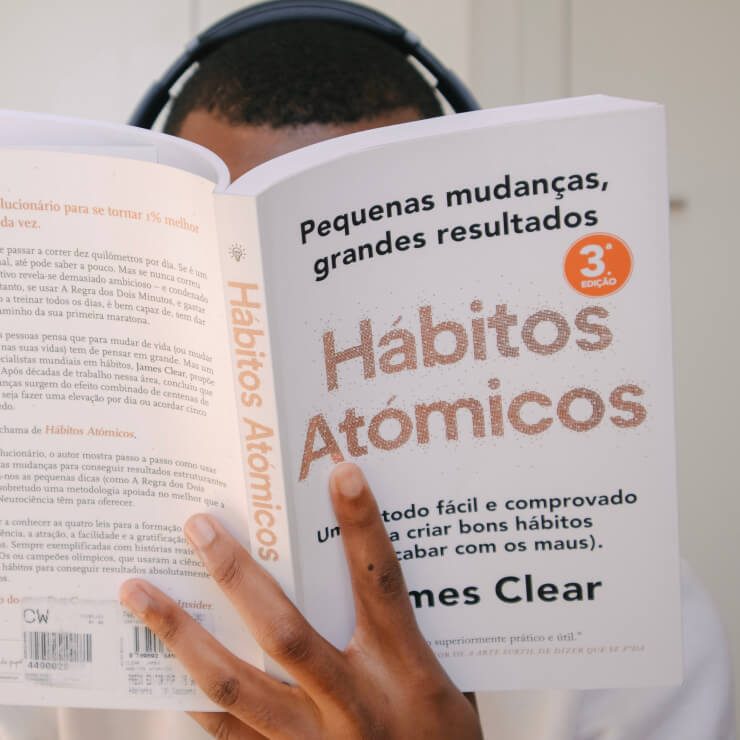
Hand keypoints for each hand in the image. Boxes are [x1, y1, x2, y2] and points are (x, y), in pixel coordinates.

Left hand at [119, 463, 482, 738]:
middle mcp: (354, 704)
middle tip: (200, 527)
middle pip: (286, 631)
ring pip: (235, 683)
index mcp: (405, 672)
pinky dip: (193, 695)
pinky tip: (160, 665)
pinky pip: (229, 733)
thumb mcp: (447, 680)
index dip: (363, 528)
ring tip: (140, 592)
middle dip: (237, 574)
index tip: (341, 473)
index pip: (380, 586)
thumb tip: (370, 566)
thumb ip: (409, 626)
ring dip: (182, 634)